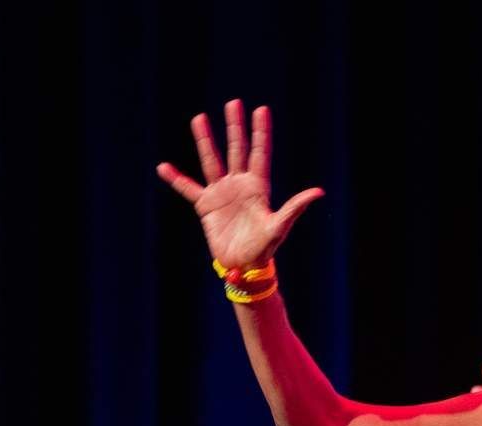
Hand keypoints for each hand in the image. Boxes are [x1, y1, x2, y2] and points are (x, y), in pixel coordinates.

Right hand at [157, 100, 323, 268]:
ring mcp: (221, 193)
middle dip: (235, 126)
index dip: (260, 132)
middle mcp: (239, 185)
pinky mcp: (206, 205)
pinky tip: (163, 167)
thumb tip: (318, 192)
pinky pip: (187, 188)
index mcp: (258, 187)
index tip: (261, 110)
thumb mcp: (279, 226)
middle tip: (233, 103)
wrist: (244, 265)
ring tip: (199, 118)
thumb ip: (295, 207)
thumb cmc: (265, 248)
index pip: (259, 152)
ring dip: (205, 140)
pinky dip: (175, 178)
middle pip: (236, 149)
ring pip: (211, 160)